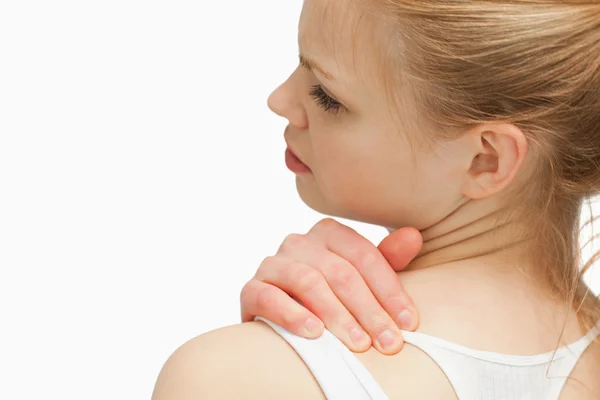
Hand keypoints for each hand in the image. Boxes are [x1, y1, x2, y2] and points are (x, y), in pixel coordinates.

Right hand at [240, 218, 422, 354]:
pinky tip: (314, 333)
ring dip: (336, 315)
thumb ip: (387, 260)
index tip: (408, 322)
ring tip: (357, 343)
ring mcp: (273, 264)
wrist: (284, 316)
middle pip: (340, 271)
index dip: (389, 289)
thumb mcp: (362, 279)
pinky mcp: (251, 289)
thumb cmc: (331, 296)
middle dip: (369, 310)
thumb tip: (414, 236)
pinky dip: (292, 314)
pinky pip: (269, 297)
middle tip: (388, 343)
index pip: (363, 256)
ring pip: (308, 281)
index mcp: (328, 233)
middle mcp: (298, 242)